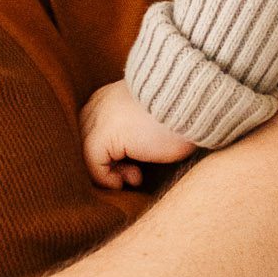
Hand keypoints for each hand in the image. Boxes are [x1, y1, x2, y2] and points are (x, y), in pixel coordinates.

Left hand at [80, 79, 197, 190]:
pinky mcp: (102, 134)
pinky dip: (108, 179)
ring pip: (86, 154)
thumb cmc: (182, 116)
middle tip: (133, 173)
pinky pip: (93, 164)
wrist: (194, 104)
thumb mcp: (152, 120)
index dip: (110, 153)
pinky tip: (133, 179)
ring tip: (135, 176)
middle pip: (84, 142)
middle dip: (106, 163)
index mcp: (109, 97)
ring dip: (109, 173)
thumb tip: (123, 161)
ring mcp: (98, 118)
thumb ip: (131, 133)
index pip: (91, 130)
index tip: (134, 163)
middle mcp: (98, 104)